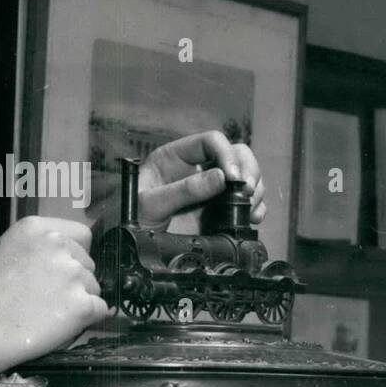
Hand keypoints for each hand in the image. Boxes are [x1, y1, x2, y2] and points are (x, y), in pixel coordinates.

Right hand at [0, 215, 108, 373]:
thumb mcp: (6, 252)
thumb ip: (37, 250)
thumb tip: (66, 261)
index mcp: (37, 228)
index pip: (81, 235)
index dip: (73, 255)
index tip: (57, 272)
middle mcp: (58, 244)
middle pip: (88, 264)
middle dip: (74, 281)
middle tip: (45, 300)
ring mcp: (73, 274)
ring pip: (94, 288)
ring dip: (79, 301)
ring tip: (47, 315)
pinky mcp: (83, 304)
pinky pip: (100, 311)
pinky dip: (86, 321)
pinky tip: (59, 326)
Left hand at [137, 130, 265, 232]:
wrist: (129, 245)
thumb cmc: (133, 218)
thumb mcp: (151, 204)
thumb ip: (184, 190)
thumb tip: (220, 178)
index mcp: (176, 156)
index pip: (211, 141)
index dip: (226, 154)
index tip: (232, 177)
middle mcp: (196, 167)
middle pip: (235, 154)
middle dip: (247, 169)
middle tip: (246, 190)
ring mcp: (210, 187)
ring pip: (245, 175)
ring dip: (254, 188)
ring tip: (249, 205)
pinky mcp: (218, 208)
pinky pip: (245, 201)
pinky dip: (255, 207)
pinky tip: (252, 216)